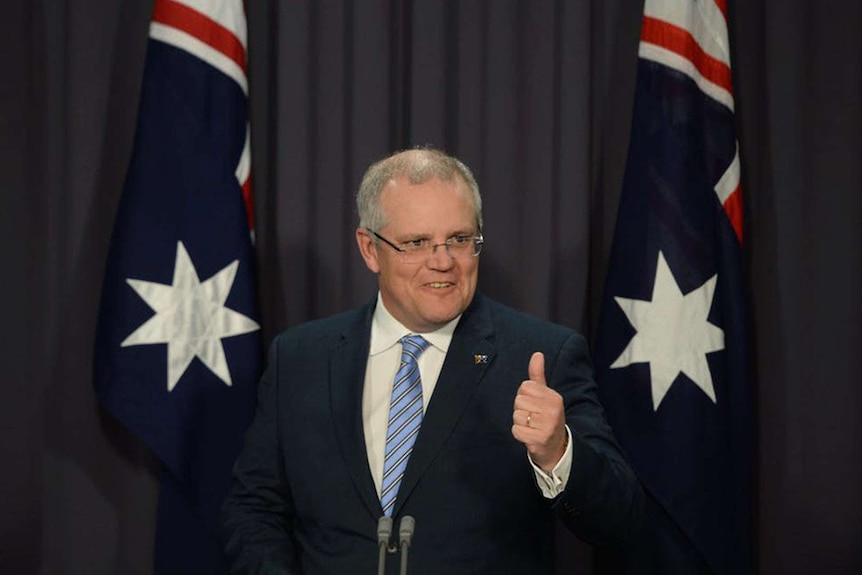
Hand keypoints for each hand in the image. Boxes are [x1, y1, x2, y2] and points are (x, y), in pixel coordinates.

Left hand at [511, 352, 567, 472]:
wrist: (555, 446)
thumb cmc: (546, 417)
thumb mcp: (544, 395)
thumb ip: (538, 375)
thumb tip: (537, 354)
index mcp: (554, 397)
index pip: (524, 387)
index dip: (524, 396)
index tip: (534, 405)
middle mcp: (553, 410)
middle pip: (518, 401)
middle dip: (521, 409)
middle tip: (533, 418)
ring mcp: (547, 426)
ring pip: (516, 416)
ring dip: (520, 422)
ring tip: (532, 426)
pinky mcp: (538, 440)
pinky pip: (515, 430)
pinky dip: (518, 434)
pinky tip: (529, 435)